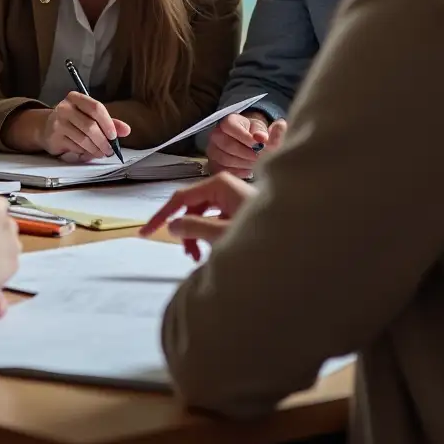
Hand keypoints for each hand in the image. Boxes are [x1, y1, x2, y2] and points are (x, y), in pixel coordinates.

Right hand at [41, 92, 130, 161]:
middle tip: (110, 150)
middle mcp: (65, 108)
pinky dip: (85, 152)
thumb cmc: (73, 121)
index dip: (108, 122)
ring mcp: (58, 122)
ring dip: (96, 149)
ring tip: (102, 153)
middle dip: (103, 141)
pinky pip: (75, 147)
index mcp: (76, 98)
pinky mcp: (54, 137)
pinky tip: (88, 152)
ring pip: (83, 139)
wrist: (46, 128)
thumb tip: (126, 130)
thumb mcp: (90, 117)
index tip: (114, 135)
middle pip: (90, 126)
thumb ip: (109, 122)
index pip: (96, 107)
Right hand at [140, 172, 256, 260]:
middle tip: (188, 255)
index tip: (145, 232)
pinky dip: (210, 236)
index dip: (161, 215)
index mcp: (219, 185)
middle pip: (192, 207)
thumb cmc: (262, 234)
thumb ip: (193, 228)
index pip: (180, 198)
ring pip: (203, 216)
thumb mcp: (221, 233)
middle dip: (185, 230)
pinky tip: (214, 251)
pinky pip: (215, 221)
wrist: (298, 242)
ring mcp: (234, 198)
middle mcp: (225, 187)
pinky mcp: (240, 210)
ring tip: (202, 257)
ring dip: (197, 236)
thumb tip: (172, 226)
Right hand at [205, 111, 287, 177]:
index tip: (258, 145)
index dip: (245, 137)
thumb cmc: (254, 134)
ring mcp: (213, 150)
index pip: (230, 126)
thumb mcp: (262, 130)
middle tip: (260, 157)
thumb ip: (265, 132)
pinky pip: (223, 170)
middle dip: (247, 153)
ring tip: (255, 163)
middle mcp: (216, 134)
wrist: (248, 142)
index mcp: (227, 121)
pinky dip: (238, 172)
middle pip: (228, 145)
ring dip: (244, 163)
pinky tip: (248, 169)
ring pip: (225, 159)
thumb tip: (262, 137)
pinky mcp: (213, 164)